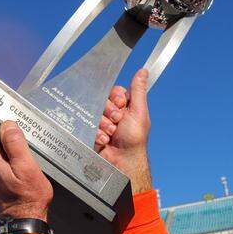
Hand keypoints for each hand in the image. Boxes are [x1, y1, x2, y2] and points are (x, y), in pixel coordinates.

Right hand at [94, 68, 151, 191]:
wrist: (122, 162)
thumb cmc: (134, 140)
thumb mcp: (139, 112)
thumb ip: (138, 91)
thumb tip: (143, 71)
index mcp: (125, 106)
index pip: (114, 91)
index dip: (116, 97)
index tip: (122, 105)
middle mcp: (113, 112)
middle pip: (102, 100)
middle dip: (110, 112)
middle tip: (118, 121)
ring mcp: (101, 122)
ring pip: (94, 112)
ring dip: (104, 124)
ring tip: (112, 134)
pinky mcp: (92, 132)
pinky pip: (88, 125)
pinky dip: (98, 133)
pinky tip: (105, 140)